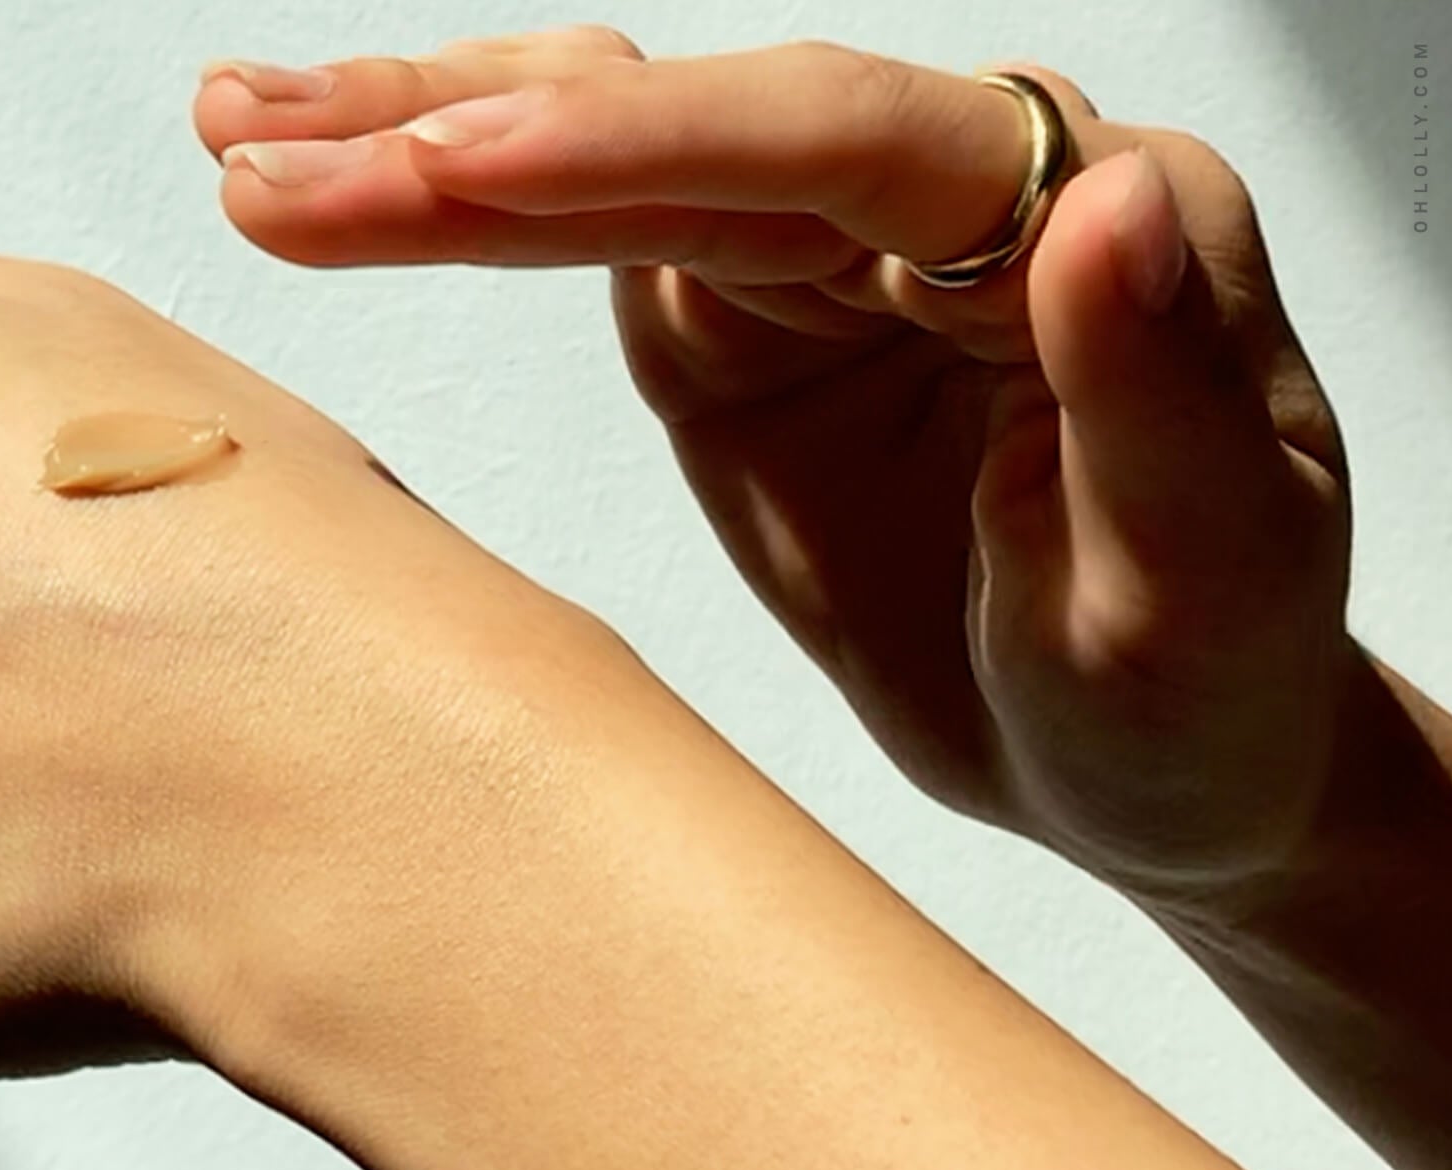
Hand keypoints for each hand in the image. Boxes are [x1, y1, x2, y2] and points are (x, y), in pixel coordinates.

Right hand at [194, 31, 1355, 904]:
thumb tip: (1103, 200)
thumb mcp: (1208, 584)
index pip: (829, 137)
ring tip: (243, 137)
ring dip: (417, 140)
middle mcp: (940, 193)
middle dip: (471, 134)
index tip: (458, 167)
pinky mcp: (733, 316)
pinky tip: (317, 189)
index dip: (635, 143)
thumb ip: (1159, 390)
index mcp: (1076, 215)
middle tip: (278, 154)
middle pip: (682, 119)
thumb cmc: (1203, 694)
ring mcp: (818, 250)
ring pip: (601, 146)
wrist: (1150, 769)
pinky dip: (435, 211)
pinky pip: (567, 232)